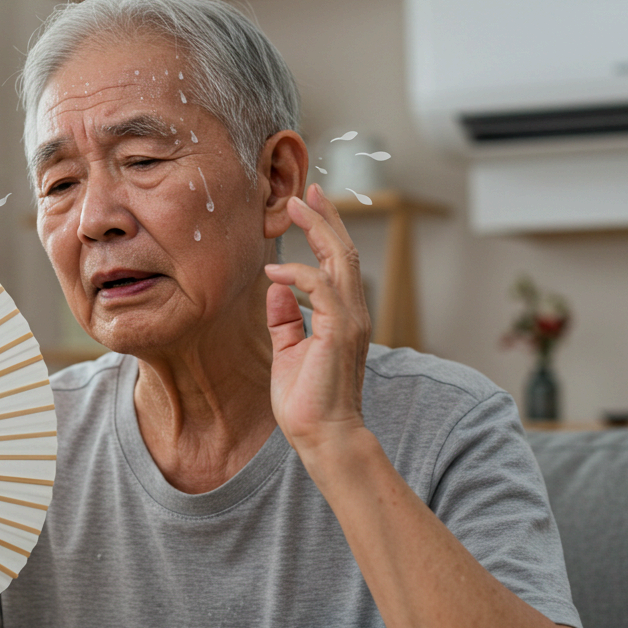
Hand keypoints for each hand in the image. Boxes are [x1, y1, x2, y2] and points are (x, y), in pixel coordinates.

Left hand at [264, 183, 371, 460]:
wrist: (322, 437)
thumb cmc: (307, 401)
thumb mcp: (289, 351)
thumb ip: (286, 319)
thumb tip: (276, 288)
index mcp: (343, 317)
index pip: (338, 264)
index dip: (325, 232)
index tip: (307, 206)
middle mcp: (353, 314)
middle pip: (344, 252)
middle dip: (325, 218)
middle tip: (306, 190)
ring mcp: (350, 322)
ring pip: (340, 261)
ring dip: (318, 230)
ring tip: (294, 207)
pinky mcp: (339, 333)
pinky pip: (322, 289)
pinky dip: (299, 275)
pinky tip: (274, 272)